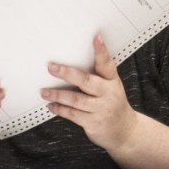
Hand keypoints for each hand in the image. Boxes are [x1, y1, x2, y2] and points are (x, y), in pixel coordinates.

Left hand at [42, 34, 137, 151]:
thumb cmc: (112, 103)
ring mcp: (101, 109)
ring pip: (76, 99)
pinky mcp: (93, 122)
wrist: (124, 131)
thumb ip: (97, 76)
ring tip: (44, 91)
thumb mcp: (111, 87)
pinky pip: (73, 114)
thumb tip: (71, 65)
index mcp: (112, 81)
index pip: (106, 64)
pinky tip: (52, 105)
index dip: (101, 51)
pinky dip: (60, 109)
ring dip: (57, 95)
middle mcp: (107, 93)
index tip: (95, 38)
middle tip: (52, 67)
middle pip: (86, 81)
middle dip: (67, 73)